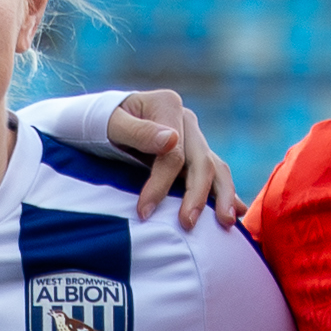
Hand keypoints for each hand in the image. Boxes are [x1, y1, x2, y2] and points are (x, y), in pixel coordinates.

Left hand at [106, 87, 233, 229]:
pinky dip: (225, 192)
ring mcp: (192, 137)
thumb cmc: (96, 122)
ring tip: (226, 222)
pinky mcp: (192, 154)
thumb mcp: (109, 123)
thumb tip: (172, 141)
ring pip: (215, 167)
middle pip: (201, 161)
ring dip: (222, 196)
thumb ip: (138, 131)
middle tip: (187, 224)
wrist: (95, 120)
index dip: (161, 184)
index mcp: (168, 106)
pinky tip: (236, 211)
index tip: (143, 212)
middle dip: (197, 196)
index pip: (173, 153)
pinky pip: (214, 173)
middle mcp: (186, 120)